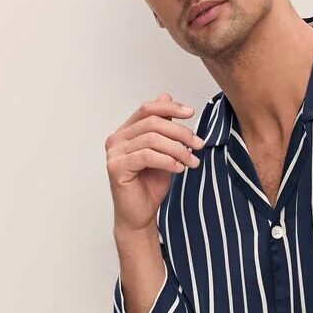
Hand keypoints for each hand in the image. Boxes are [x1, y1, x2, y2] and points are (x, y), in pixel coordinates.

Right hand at [105, 93, 203, 233]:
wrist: (140, 216)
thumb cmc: (150, 186)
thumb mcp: (164, 152)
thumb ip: (164, 128)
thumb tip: (167, 96)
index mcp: (126, 132)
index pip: (147, 109)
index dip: (169, 108)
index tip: (191, 113)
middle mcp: (117, 139)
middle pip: (152, 123)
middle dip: (180, 132)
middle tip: (198, 144)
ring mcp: (114, 153)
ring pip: (151, 139)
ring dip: (177, 149)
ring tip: (191, 161)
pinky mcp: (117, 168)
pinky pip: (146, 156)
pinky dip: (167, 160)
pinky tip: (179, 168)